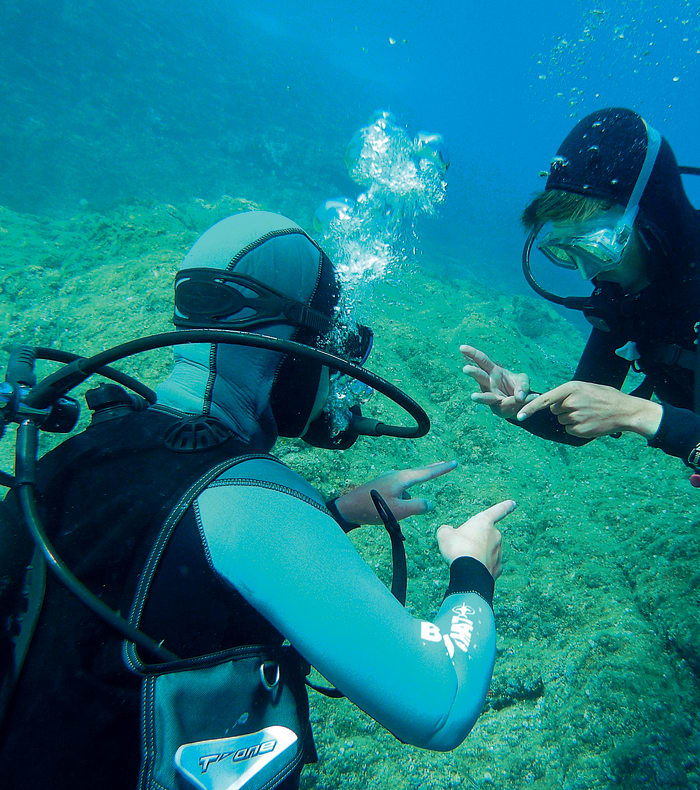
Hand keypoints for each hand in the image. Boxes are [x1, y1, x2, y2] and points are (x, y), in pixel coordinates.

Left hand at [334, 460, 457, 524]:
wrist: (347, 508)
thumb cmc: (372, 509)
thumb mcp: (399, 511)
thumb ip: (417, 506)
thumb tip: (430, 503)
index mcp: (402, 479)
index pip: (427, 473)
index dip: (442, 469)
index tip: (454, 463)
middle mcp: (396, 476)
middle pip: (419, 471)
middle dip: (433, 468)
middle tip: (446, 463)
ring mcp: (387, 479)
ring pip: (409, 482)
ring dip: (418, 482)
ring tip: (426, 480)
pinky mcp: (381, 486)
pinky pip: (400, 488)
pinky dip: (407, 492)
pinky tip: (403, 503)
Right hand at [436, 500, 514, 578]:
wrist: (469, 573)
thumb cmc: (458, 549)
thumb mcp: (445, 535)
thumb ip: (447, 530)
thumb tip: (447, 530)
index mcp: (484, 522)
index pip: (498, 511)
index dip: (505, 506)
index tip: (513, 503)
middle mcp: (495, 535)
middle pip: (487, 535)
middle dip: (477, 539)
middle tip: (463, 546)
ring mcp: (499, 552)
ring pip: (488, 550)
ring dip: (479, 553)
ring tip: (465, 560)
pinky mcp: (498, 568)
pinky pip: (489, 564)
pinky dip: (482, 566)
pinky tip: (473, 569)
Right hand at [460, 344, 533, 417]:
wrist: (522, 402)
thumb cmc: (519, 388)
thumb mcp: (523, 381)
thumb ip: (523, 386)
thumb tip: (520, 396)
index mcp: (494, 371)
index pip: (481, 360)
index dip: (472, 353)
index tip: (461, 348)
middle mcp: (489, 384)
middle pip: (479, 376)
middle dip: (473, 372)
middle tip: (466, 369)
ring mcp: (492, 396)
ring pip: (486, 397)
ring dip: (480, 397)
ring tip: (474, 397)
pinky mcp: (498, 408)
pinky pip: (502, 407)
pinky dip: (508, 405)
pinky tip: (505, 406)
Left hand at [516, 381, 662, 438]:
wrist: (625, 411)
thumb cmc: (605, 396)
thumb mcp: (585, 387)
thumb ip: (567, 393)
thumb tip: (550, 403)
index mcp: (571, 388)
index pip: (545, 399)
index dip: (530, 408)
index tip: (519, 416)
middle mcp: (570, 402)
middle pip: (554, 410)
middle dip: (563, 409)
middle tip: (582, 406)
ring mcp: (575, 417)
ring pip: (561, 420)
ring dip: (571, 418)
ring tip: (588, 413)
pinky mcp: (580, 430)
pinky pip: (569, 429)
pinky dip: (576, 428)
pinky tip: (590, 422)